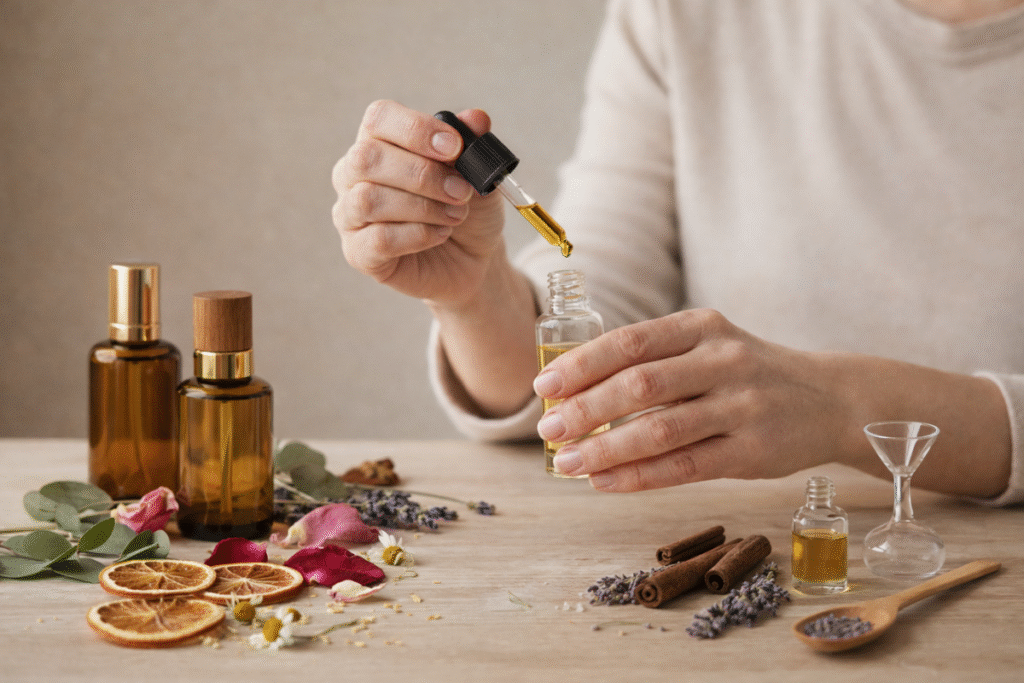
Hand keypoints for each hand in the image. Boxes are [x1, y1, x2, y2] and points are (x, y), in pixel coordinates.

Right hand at [332, 100, 506, 305]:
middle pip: (367, 158)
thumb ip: (473, 145)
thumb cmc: (467, 209)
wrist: (472, 259)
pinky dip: (417, 235)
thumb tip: (477, 118)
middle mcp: (354, 174)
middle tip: (461, 191)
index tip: (454, 147)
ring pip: (368, 199)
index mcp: (380, 141)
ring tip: (456, 215)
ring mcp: (350, 214)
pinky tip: (440, 234)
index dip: (416, 129)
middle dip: (422, 174)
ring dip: (422, 207)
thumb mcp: (478, 175)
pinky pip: (378, 239)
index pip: (378, 118)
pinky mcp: (358, 252)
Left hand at [532, 309, 846, 490]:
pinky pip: (685, 467)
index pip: (630, 342)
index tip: (544, 387)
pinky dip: (639, 477)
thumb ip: (654, 361)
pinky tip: (605, 482)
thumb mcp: (708, 347)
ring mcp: (741, 407)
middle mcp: (723, 361)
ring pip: (660, 430)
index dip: (581, 365)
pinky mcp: (753, 451)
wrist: (831, 400)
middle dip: (586, 408)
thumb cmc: (749, 374)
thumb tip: (574, 392)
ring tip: (568, 463)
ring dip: (605, 449)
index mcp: (702, 327)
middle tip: (548, 429)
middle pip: (640, 384)